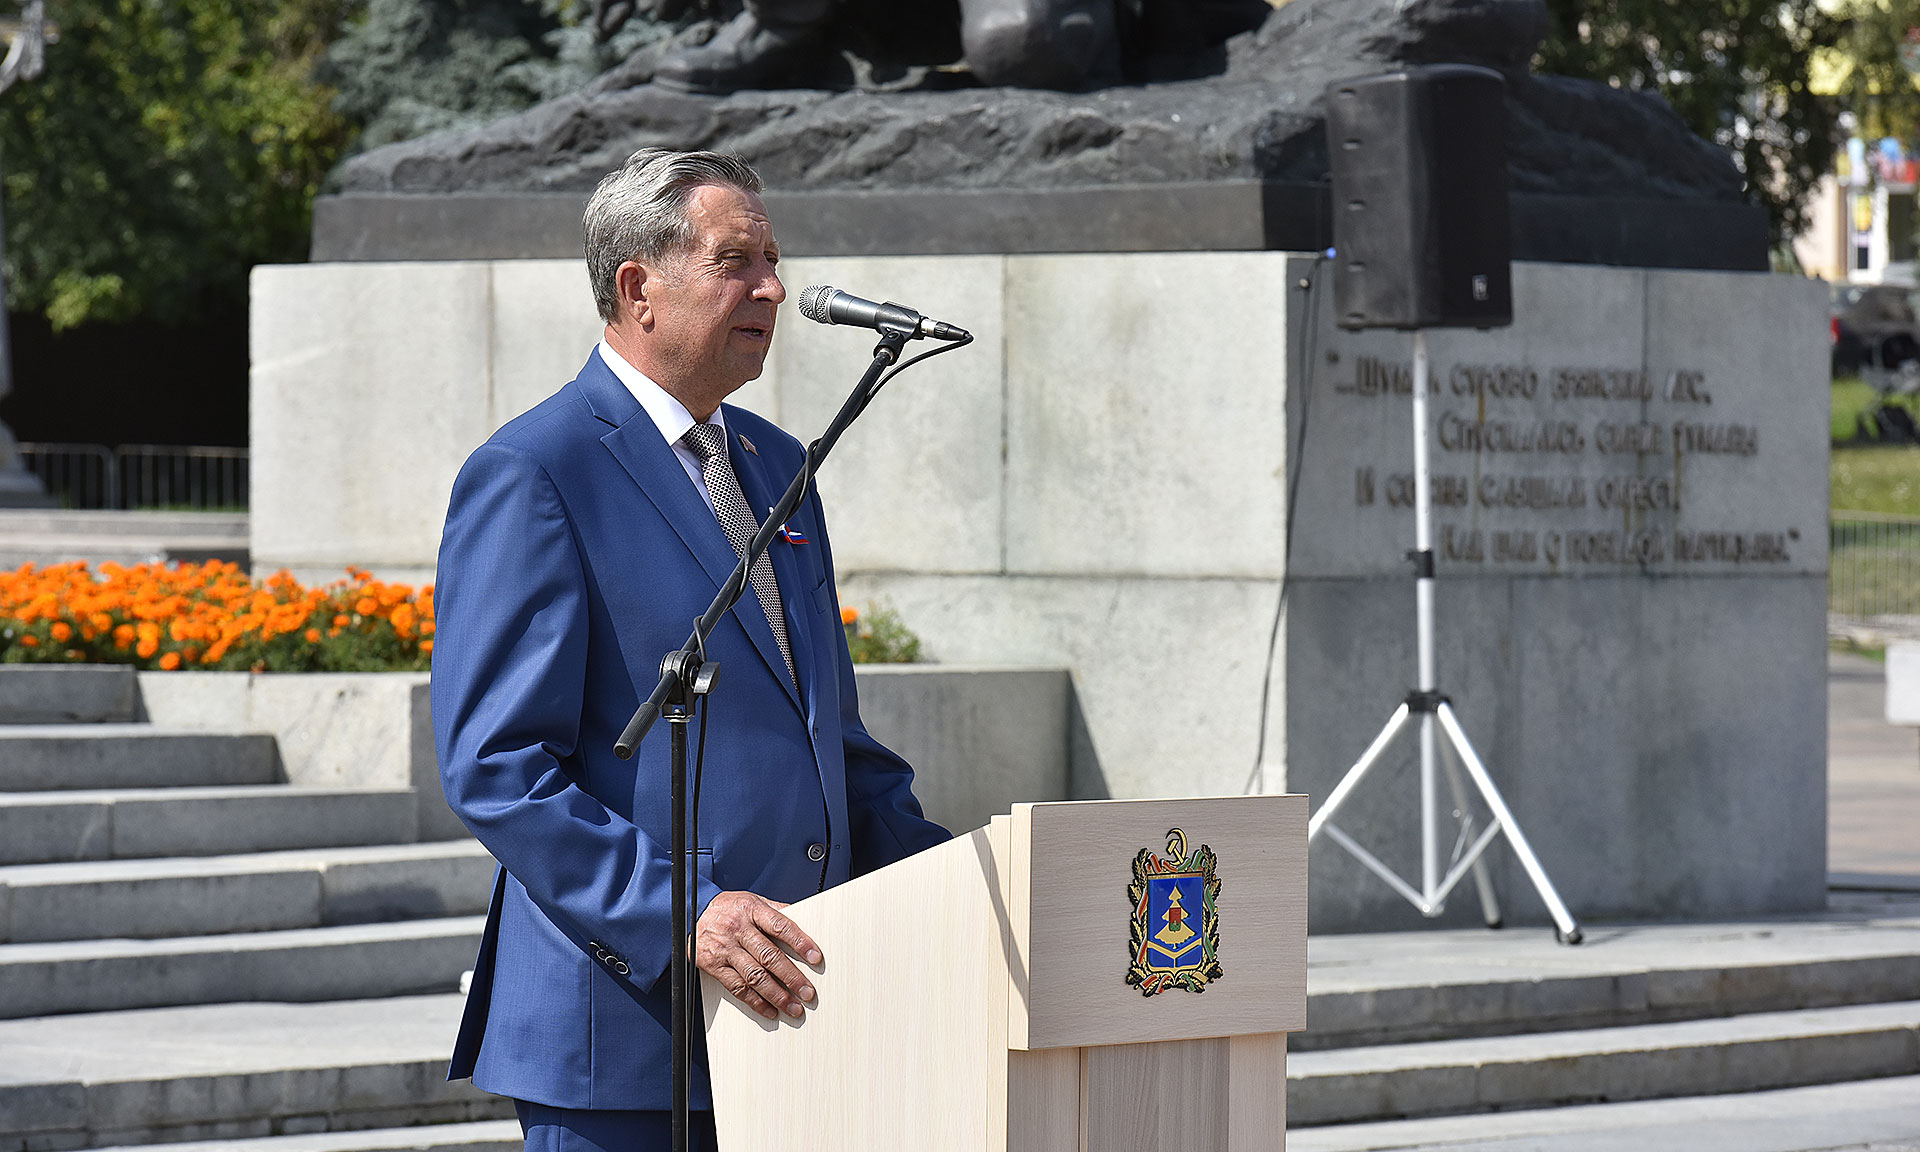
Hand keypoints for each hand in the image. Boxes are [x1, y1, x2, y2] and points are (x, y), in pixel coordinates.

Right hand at [694, 891, 821, 1021]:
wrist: (691, 912)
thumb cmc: (729, 907)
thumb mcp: (752, 900)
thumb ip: (776, 911)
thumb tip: (806, 920)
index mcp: (751, 910)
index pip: (780, 926)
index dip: (800, 942)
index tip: (816, 958)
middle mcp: (738, 929)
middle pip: (769, 956)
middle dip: (791, 977)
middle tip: (808, 993)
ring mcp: (725, 949)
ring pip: (754, 976)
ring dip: (776, 995)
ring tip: (793, 1007)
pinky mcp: (714, 965)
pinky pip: (737, 987)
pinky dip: (755, 1002)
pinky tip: (770, 1010)